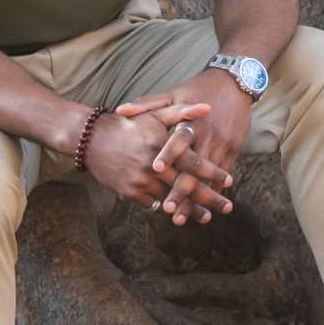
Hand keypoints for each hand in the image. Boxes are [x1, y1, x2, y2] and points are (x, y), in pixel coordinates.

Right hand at [85, 97, 232, 220]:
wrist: (93, 140)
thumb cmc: (130, 125)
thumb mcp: (155, 114)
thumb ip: (183, 112)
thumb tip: (208, 107)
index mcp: (162, 146)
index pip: (194, 163)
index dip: (213, 173)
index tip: (230, 180)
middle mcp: (153, 166)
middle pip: (186, 186)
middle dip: (208, 198)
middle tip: (227, 207)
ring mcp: (140, 182)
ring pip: (170, 200)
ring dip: (189, 210)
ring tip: (207, 216)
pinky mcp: (130, 193)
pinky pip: (153, 204)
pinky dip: (167, 208)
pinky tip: (181, 213)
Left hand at [148, 71, 252, 225]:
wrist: (235, 83)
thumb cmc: (199, 88)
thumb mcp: (174, 93)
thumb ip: (148, 104)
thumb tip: (120, 110)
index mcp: (191, 121)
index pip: (179, 139)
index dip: (168, 154)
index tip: (156, 169)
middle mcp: (208, 135)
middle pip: (194, 167)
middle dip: (181, 190)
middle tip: (167, 210)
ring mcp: (222, 145)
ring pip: (208, 178)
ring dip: (195, 200)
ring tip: (181, 218)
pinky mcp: (233, 151)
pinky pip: (222, 176)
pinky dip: (212, 193)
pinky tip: (203, 210)